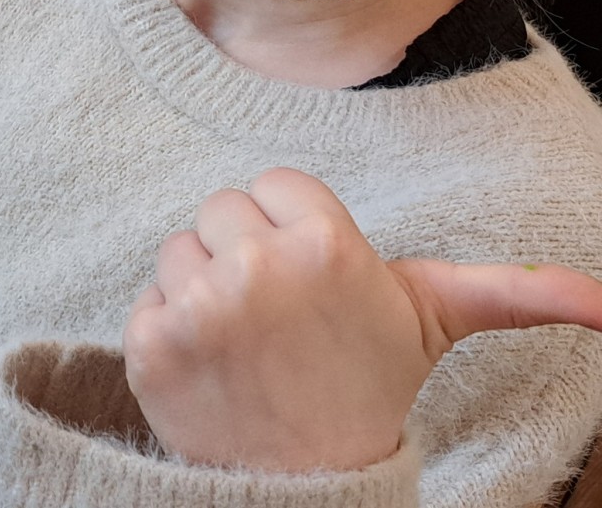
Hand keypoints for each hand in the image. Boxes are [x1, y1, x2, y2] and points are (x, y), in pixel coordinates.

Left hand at [123, 167, 601, 471]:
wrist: (308, 490)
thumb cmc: (370, 390)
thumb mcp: (434, 326)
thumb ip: (514, 292)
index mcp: (327, 244)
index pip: (273, 183)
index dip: (288, 229)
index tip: (309, 280)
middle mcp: (260, 266)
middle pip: (221, 207)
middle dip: (245, 252)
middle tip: (278, 316)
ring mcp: (201, 305)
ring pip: (180, 248)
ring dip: (203, 288)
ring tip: (246, 342)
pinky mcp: (151, 342)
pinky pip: (146, 297)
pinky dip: (168, 329)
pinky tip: (210, 366)